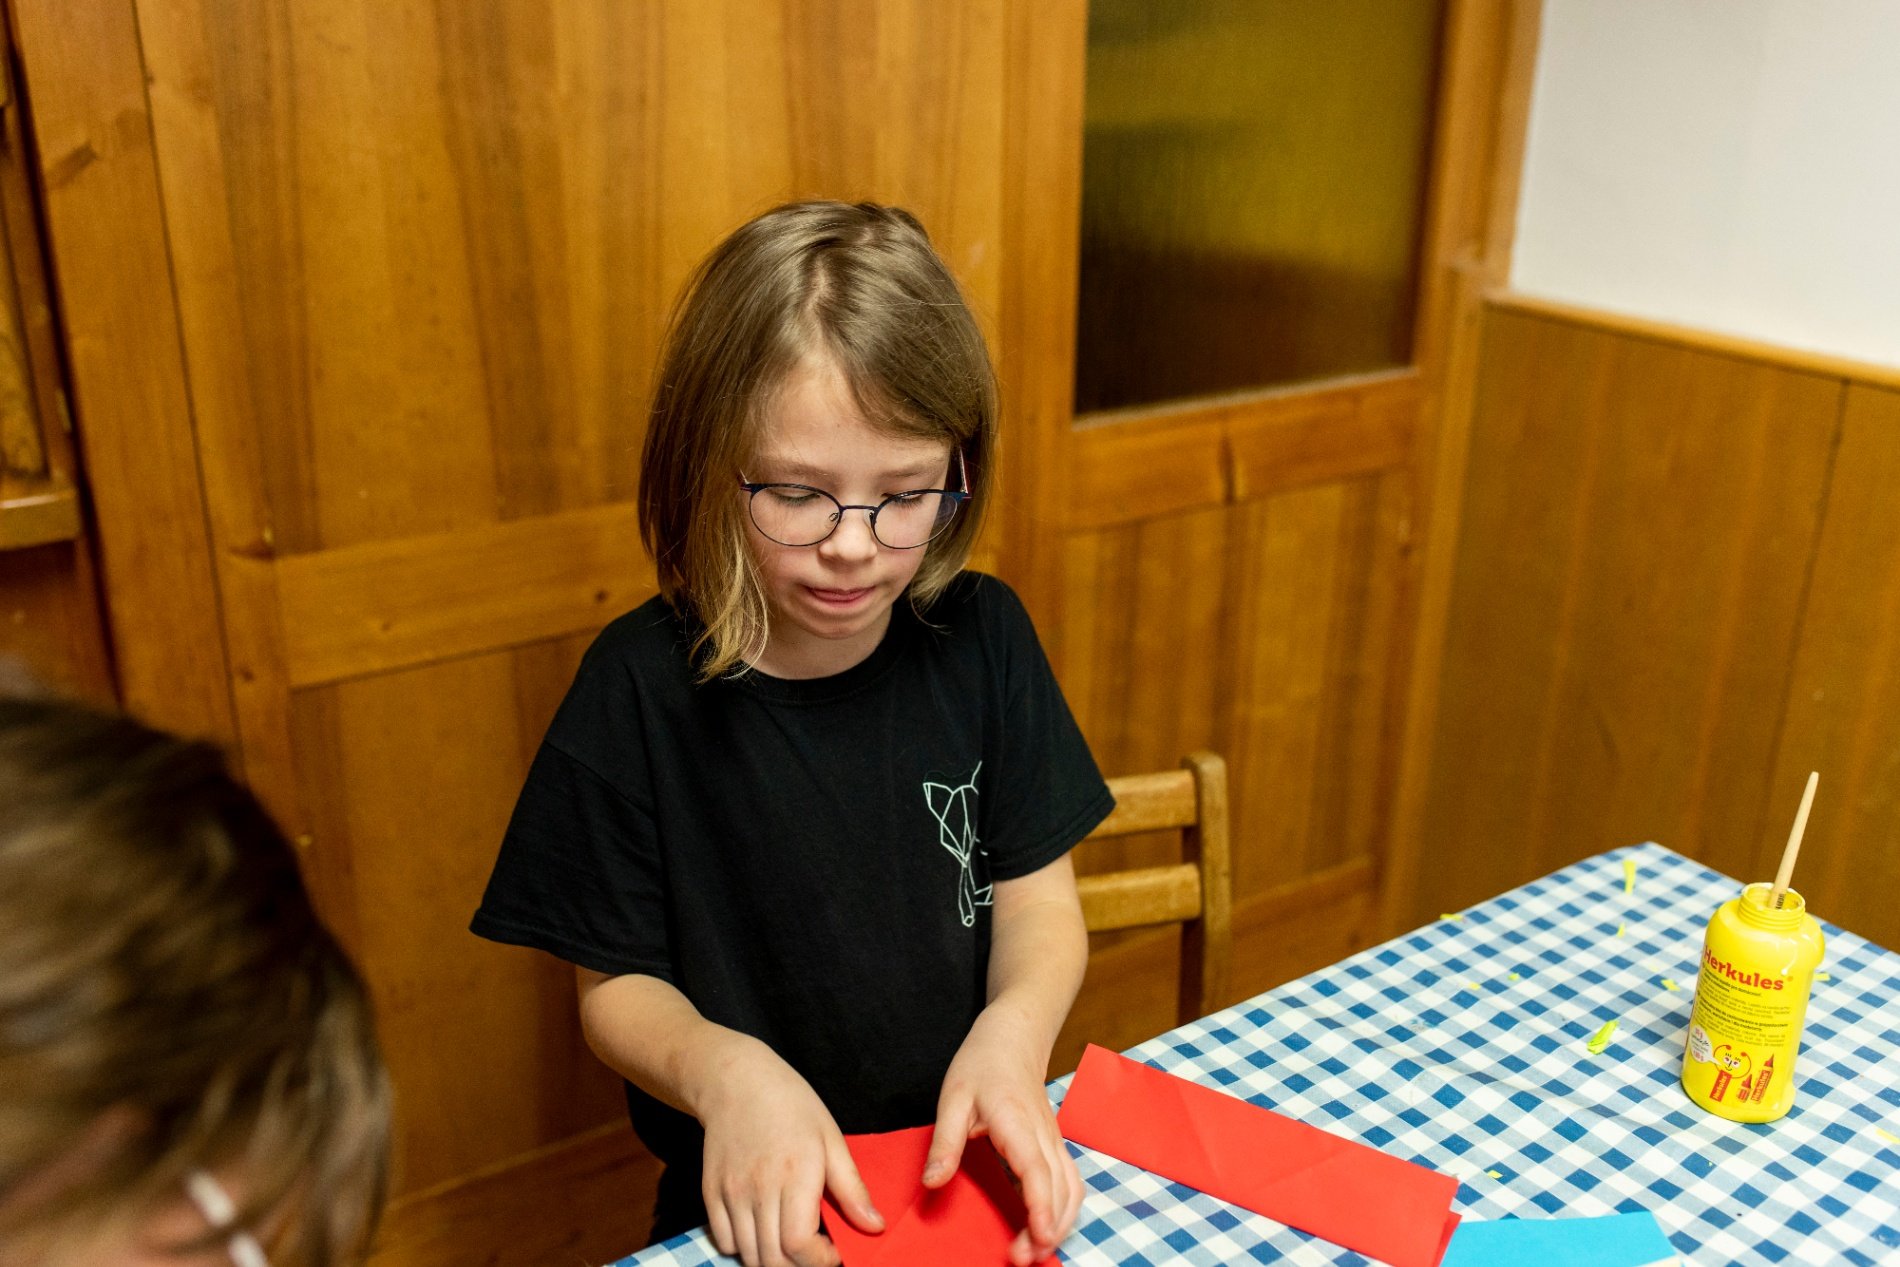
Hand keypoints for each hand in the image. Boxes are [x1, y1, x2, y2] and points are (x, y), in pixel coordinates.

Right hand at [697, 1035, 883, 1266]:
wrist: (736, 1080)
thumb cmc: (791, 1105)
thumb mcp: (831, 1139)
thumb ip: (852, 1188)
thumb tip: (875, 1227)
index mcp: (796, 1174)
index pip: (800, 1244)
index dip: (819, 1261)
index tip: (834, 1253)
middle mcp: (759, 1188)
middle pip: (773, 1259)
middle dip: (799, 1265)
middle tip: (815, 1249)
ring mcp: (731, 1192)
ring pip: (748, 1255)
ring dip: (772, 1259)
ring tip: (790, 1240)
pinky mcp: (710, 1191)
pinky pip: (724, 1241)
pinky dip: (743, 1247)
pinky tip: (762, 1228)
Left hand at [923, 1005, 1080, 1264]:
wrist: (1014, 1037)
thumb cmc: (982, 1063)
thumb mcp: (953, 1098)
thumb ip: (945, 1143)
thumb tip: (932, 1183)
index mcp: (1017, 1122)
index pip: (1036, 1171)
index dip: (1041, 1207)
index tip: (1039, 1238)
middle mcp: (1043, 1135)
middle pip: (1059, 1189)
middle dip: (1049, 1229)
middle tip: (1024, 1259)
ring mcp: (1054, 1141)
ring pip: (1071, 1189)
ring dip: (1060, 1223)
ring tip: (1035, 1252)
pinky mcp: (1054, 1145)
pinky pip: (1070, 1182)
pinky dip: (1065, 1210)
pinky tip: (1048, 1229)